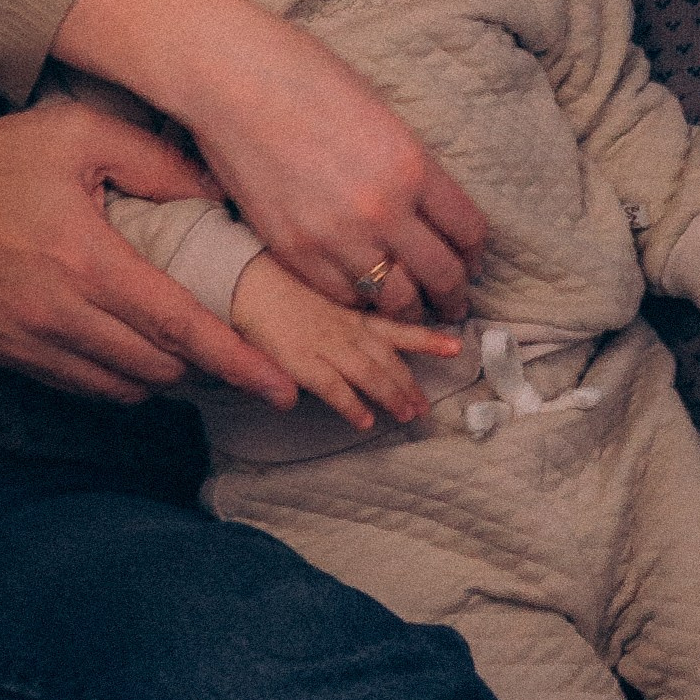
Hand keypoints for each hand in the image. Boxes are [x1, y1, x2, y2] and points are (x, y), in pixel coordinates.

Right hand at [0, 97, 295, 406]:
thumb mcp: (79, 134)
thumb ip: (157, 162)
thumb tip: (220, 192)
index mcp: (85, 260)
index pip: (177, 325)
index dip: (235, 360)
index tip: (278, 386)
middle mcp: (58, 314)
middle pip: (158, 366)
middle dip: (205, 365)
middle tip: (235, 347)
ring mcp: (29, 343)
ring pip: (122, 388)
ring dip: (162, 375)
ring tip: (183, 346)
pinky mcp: (6, 357)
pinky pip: (80, 388)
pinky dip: (116, 379)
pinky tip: (131, 351)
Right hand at [52, 0, 487, 319]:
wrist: (233, 79)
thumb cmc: (307, 79)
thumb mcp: (382, 117)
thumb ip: (410, 168)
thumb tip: (431, 210)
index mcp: (413, 166)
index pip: (468, 231)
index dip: (475, 254)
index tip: (471, 263)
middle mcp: (383, 209)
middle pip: (441, 274)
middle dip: (453, 294)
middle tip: (453, 301)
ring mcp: (336, 236)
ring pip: (394, 299)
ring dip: (409, 308)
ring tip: (412, 308)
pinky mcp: (294, 251)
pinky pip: (342, 296)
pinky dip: (359, 300)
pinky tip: (364, 294)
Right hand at [228, 256, 465, 433]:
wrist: (243, 278)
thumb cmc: (280, 282)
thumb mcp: (322, 289)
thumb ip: (344, 313)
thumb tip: (374, 329)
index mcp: (350, 311)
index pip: (397, 326)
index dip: (428, 338)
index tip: (456, 346)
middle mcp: (344, 328)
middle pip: (388, 358)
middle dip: (409, 384)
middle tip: (426, 406)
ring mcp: (325, 345)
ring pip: (369, 374)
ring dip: (391, 397)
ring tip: (407, 415)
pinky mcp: (301, 361)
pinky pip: (333, 388)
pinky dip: (351, 405)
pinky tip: (364, 421)